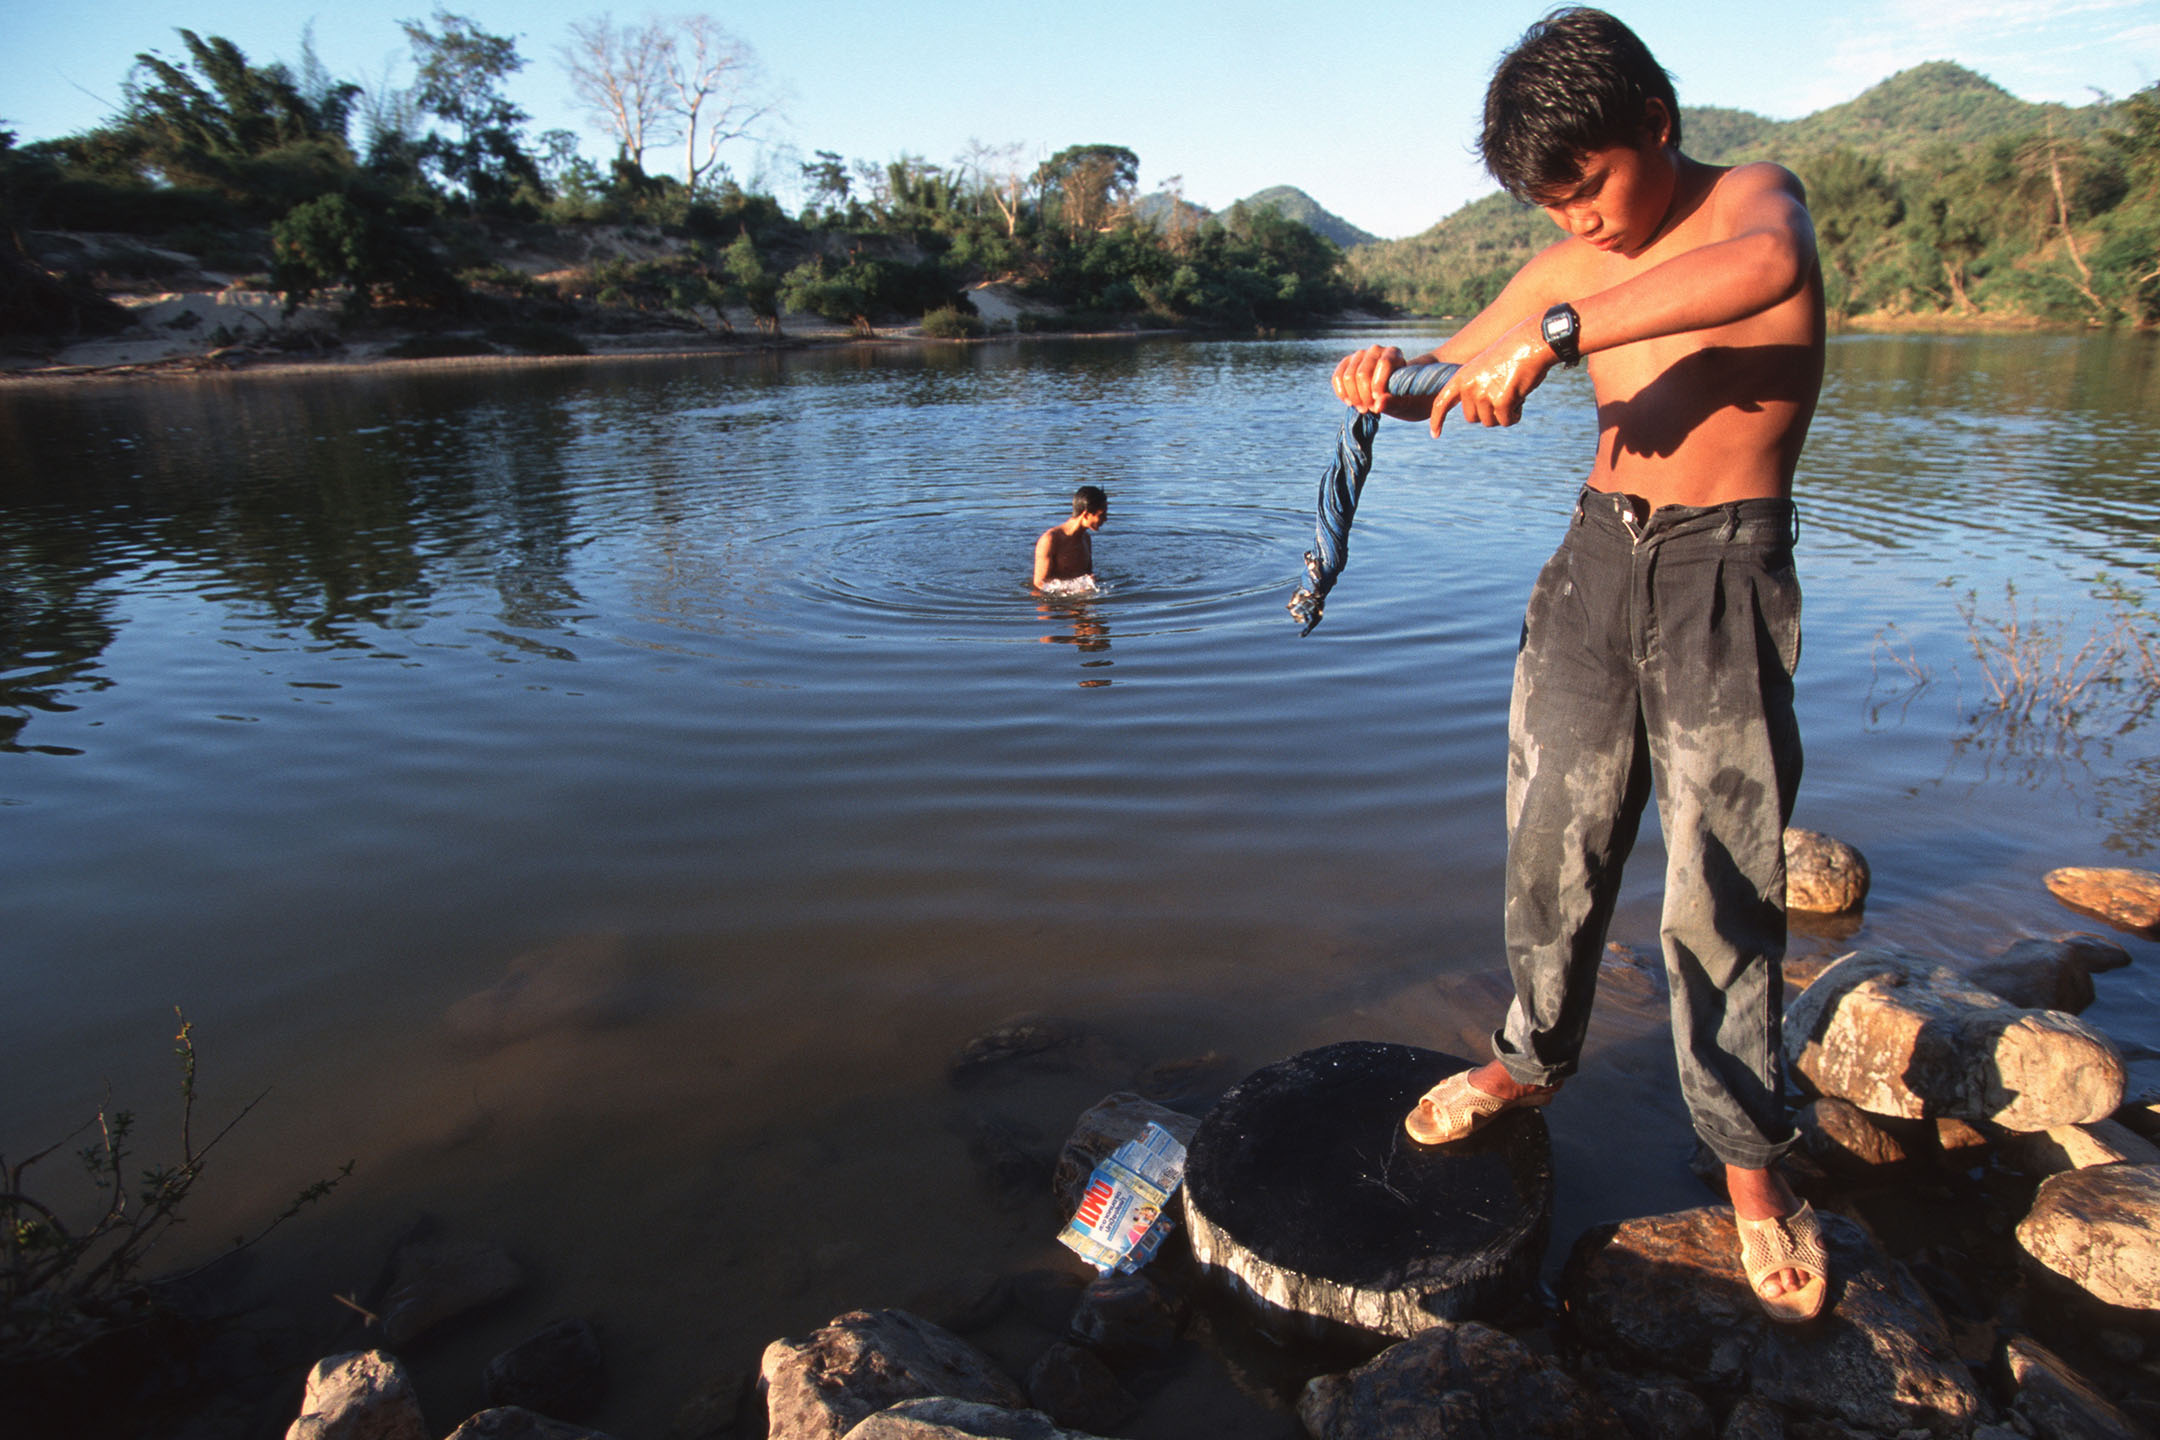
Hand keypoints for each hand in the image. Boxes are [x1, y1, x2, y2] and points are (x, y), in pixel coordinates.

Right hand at [1331, 344, 1412, 416]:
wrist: (1390, 391)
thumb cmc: (1400, 396)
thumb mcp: (1404, 402)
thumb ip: (1395, 402)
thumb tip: (1379, 404)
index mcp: (1394, 354)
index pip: (1384, 364)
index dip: (1378, 386)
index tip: (1378, 403)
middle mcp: (1375, 350)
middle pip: (1363, 373)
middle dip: (1364, 396)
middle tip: (1370, 409)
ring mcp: (1359, 355)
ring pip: (1348, 377)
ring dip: (1354, 398)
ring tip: (1363, 408)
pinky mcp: (1346, 363)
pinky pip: (1337, 377)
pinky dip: (1342, 393)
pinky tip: (1351, 403)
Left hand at [1430, 320, 1557, 437]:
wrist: (1532, 342)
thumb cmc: (1513, 355)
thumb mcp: (1485, 369)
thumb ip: (1476, 388)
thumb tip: (1478, 414)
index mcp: (1462, 377)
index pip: (1442, 402)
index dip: (1437, 419)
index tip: (1435, 434)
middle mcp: (1468, 387)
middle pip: (1472, 419)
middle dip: (1488, 413)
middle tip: (1503, 396)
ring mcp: (1483, 395)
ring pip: (1490, 422)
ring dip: (1504, 414)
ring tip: (1513, 393)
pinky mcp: (1501, 402)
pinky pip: (1506, 421)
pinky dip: (1515, 415)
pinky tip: (1521, 399)